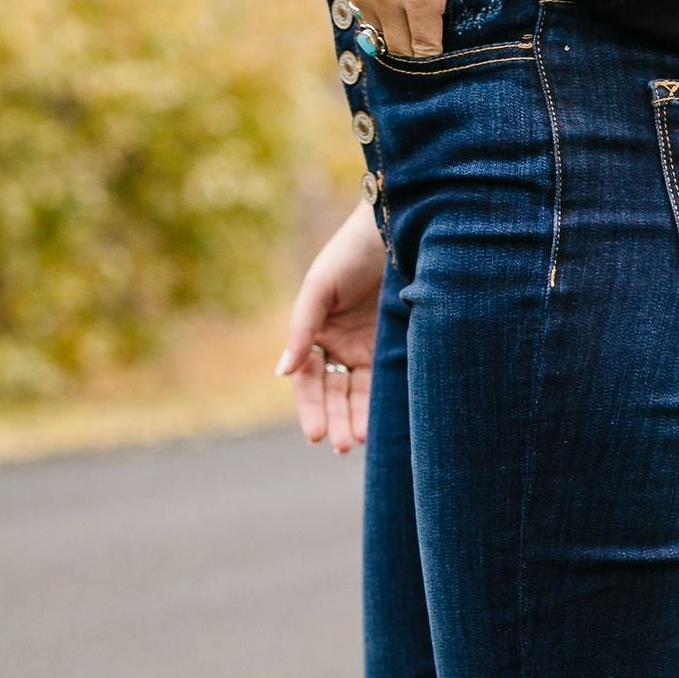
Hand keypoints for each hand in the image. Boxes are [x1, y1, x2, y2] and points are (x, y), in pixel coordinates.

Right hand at [277, 201, 386, 453]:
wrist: (397, 231)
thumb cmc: (351, 254)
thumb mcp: (318, 288)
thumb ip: (301, 329)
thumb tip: (281, 372)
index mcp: (313, 331)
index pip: (307, 379)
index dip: (310, 407)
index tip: (317, 434)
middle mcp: (338, 344)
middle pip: (332, 392)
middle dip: (335, 420)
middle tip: (341, 446)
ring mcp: (367, 348)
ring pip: (357, 394)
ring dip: (355, 420)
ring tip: (357, 443)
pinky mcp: (393, 347)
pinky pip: (384, 383)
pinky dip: (379, 405)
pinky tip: (379, 425)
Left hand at [306, 0, 480, 60]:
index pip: (365, 18)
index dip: (389, 22)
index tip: (409, 20)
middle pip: (383, 37)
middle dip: (404, 39)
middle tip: (426, 32)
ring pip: (405, 45)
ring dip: (420, 47)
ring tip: (437, 38)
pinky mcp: (424, 0)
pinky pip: (428, 44)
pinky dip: (437, 47)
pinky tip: (446, 41)